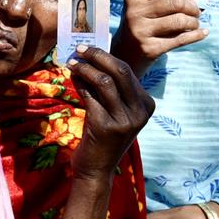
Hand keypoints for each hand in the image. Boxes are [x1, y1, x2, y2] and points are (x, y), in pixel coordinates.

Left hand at [69, 46, 154, 177]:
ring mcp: (125, 120)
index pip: (127, 71)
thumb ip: (111, 88)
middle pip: (120, 71)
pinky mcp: (106, 127)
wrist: (97, 169)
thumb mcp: (116, 111)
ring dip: (85, 68)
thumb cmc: (104, 137)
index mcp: (146, 105)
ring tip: (71, 63)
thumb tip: (92, 56)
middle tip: (79, 49)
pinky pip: (90, 96)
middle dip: (98, 56)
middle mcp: (140, 112)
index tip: (89, 49)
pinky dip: (79, 84)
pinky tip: (72, 79)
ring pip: (104, 82)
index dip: (106, 57)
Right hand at [114, 0, 205, 73]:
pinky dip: (196, 35)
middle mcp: (135, 11)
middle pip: (176, 1)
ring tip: (195, 25)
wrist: (124, 56)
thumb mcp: (144, 8)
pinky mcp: (149, 49)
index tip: (190, 0)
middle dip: (192, 7)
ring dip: (194, 22)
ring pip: (180, 20)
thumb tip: (196, 1)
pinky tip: (202, 33)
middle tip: (196, 14)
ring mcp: (141, 30)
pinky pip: (180, 39)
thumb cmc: (141, 26)